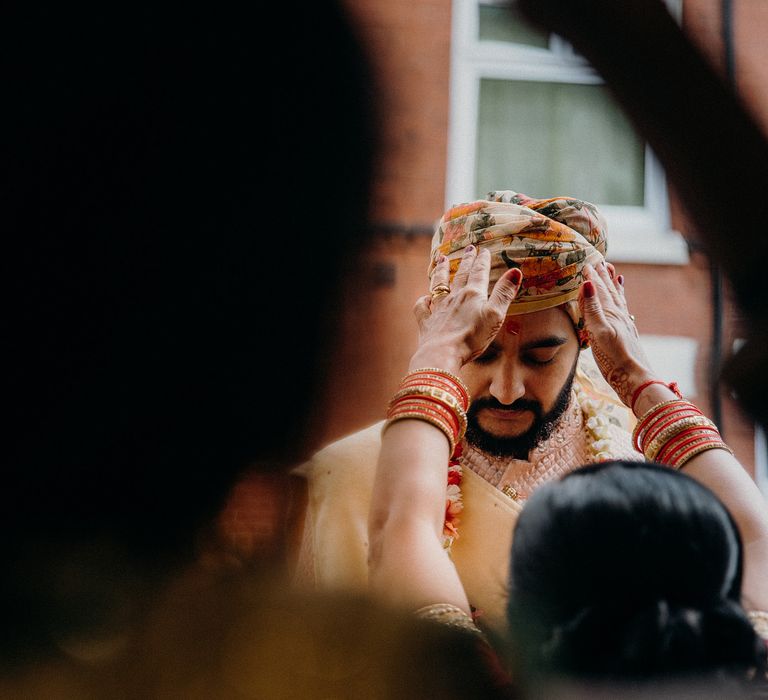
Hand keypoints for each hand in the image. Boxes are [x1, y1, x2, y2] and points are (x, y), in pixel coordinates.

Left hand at [409, 246, 521, 373]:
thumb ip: (504, 293)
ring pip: (439, 285)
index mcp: (472, 295)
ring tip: (441, 260)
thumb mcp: (495, 315)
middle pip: (461, 275)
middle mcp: (454, 298)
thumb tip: (515, 271)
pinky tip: (425, 298)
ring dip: (441, 272)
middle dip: (466, 261)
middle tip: (469, 248)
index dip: (482, 261)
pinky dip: (423, 301)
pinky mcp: (427, 322)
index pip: (479, 273)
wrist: (443, 353)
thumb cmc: (472, 337)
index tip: (484, 251)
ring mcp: (438, 309)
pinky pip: (422, 307)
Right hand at [578, 262, 654, 407]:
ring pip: (617, 299)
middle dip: (602, 276)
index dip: (592, 276)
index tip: (586, 261)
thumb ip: (592, 308)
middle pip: (609, 291)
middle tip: (598, 260)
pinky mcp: (626, 333)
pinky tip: (621, 300)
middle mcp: (618, 315)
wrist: (634, 378)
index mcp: (610, 313)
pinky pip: (622, 309)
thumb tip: (587, 283)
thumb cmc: (614, 358)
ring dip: (612, 285)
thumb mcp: (599, 332)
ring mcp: (623, 324)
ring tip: (611, 272)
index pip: (599, 289)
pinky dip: (621, 300)